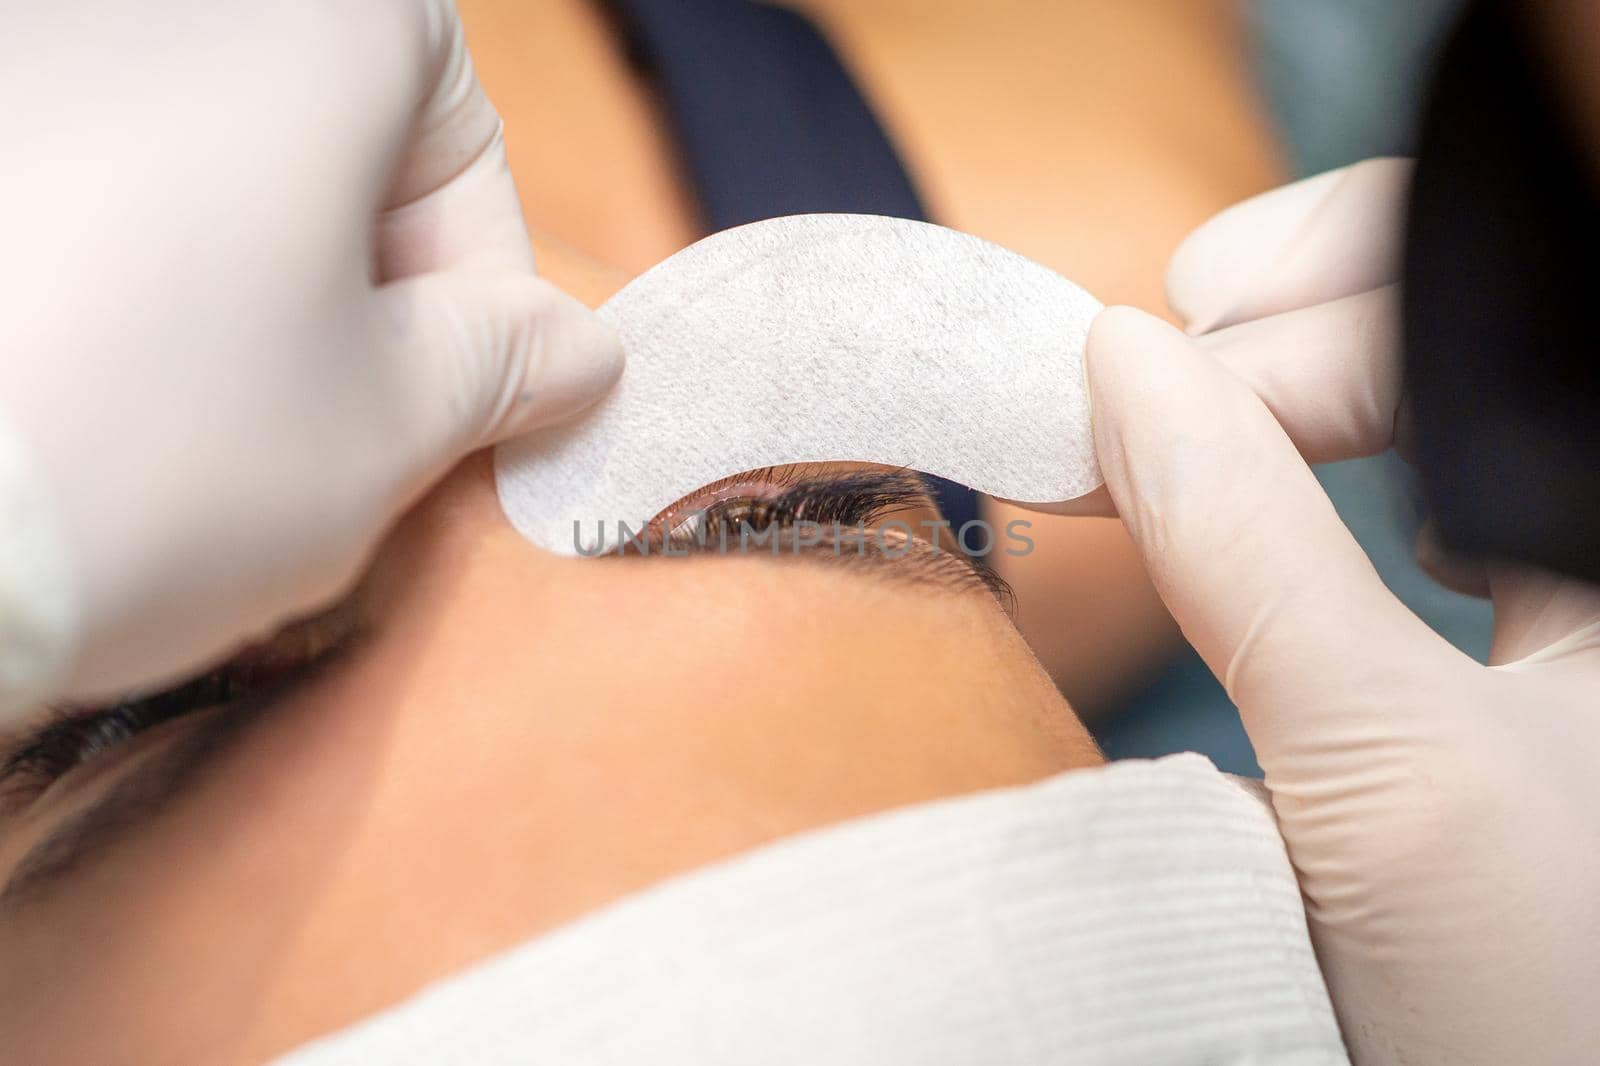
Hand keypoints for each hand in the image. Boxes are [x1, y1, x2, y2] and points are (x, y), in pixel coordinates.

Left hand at [0, 0, 620, 712]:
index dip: (482, 266)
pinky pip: (58, 185)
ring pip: (178, 159)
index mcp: (303, 22)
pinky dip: (99, 270)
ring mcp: (16, 56)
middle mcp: (139, 3)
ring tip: (201, 417)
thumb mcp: (388, 429)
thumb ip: (503, 366)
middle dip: (355, 273)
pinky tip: (74, 383)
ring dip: (228, 274)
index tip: (470, 384)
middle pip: (311, 127)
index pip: (455, 117)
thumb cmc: (158, 454)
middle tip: (346, 416)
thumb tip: (575, 349)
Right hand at [1084, 159, 1599, 1063]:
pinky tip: (1300, 510)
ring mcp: (1580, 587)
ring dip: (1305, 383)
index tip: (1152, 376)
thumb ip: (1247, 550)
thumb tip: (1119, 366)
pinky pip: (1441, 487)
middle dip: (1300, 313)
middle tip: (1154, 368)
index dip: (1319, 298)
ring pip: (1443, 397)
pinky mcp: (1553, 644)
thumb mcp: (1389, 771)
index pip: (1493, 296)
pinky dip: (1335, 466)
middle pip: (1462, 321)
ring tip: (1197, 416)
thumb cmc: (1556, 1009)